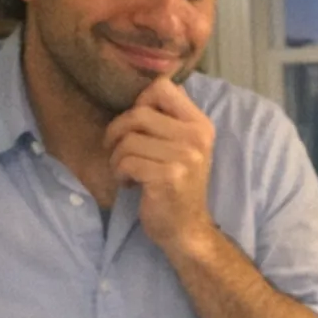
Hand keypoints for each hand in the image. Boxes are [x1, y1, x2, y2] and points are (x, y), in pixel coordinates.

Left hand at [104, 77, 215, 252]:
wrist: (186, 230)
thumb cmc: (177, 187)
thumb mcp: (183, 148)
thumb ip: (168, 120)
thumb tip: (140, 90)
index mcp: (200, 125)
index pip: (162, 87)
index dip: (140, 102)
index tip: (137, 126)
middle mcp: (196, 137)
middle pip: (138, 113)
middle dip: (117, 132)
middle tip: (118, 151)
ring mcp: (184, 157)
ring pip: (128, 139)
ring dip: (116, 157)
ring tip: (125, 171)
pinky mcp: (167, 177)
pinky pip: (126, 161)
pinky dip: (119, 173)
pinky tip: (128, 184)